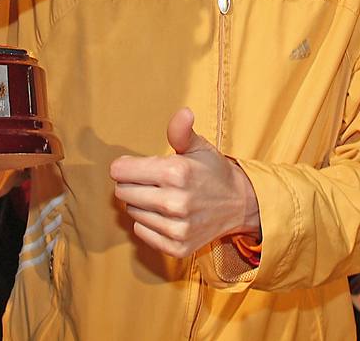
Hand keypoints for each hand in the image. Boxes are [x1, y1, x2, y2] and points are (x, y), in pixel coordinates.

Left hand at [110, 108, 260, 258]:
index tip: (135, 166)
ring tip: (162, 197)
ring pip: (132, 213)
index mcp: (176, 172)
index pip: (120, 171)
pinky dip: (148, 224)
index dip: (125, 166)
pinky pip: (141, 232)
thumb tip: (183, 112)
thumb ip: (181, 131)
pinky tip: (165, 215)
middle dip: (132, 184)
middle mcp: (175, 202)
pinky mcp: (177, 247)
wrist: (239, 204)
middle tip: (152, 182)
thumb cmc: (213, 172)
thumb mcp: (199, 146)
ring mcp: (177, 228)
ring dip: (141, 204)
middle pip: (122, 192)